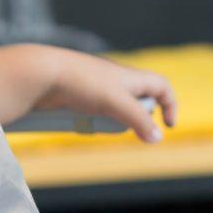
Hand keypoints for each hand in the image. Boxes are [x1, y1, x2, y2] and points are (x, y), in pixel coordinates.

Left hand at [35, 49, 178, 142]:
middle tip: (123, 125)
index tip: (167, 126)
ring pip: (115, 111)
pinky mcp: (80, 97)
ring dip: (111, 122)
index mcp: (131, 76)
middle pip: (138, 102)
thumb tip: (157, 138)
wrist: (43, 74)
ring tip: (98, 122)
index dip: (169, 104)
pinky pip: (94, 113)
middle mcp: (116, 80)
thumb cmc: (82, 83)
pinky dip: (92, 121)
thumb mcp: (116, 103)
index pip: (161, 86)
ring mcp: (97, 89)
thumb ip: (139, 120)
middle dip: (134, 119)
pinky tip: (81, 122)